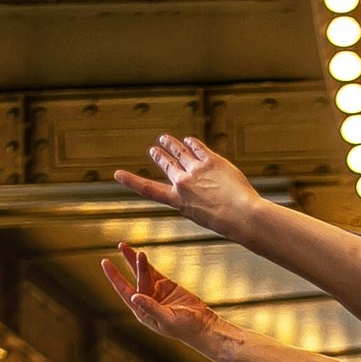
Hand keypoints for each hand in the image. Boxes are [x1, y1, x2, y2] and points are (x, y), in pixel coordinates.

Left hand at [101, 243, 225, 356]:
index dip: (114, 277)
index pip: (124, 291)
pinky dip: (147, 264)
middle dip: (129, 263)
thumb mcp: (167, 319)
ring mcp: (156, 293)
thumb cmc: (185, 328)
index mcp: (142, 311)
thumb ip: (151, 307)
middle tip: (123, 246)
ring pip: (143, 273)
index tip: (105, 262)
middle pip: (135, 279)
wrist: (203, 326)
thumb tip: (134, 296)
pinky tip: (140, 255)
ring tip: (125, 246)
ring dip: (135, 260)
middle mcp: (146, 301)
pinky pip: (154, 272)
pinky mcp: (167, 286)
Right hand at [113, 133, 257, 236]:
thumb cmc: (228, 222)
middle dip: (159, 156)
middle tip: (154, 149)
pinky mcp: (211, 160)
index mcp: (179, 201)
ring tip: (165, 138)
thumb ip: (197, 199)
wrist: (242, 215)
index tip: (117, 174)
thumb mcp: (204, 216)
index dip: (131, 181)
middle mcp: (183, 183)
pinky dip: (192, 143)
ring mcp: (196, 169)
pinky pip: (198, 147)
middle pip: (166, 164)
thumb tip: (200, 188)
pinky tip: (189, 140)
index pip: (149, 190)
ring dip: (171, 144)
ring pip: (180, 152)